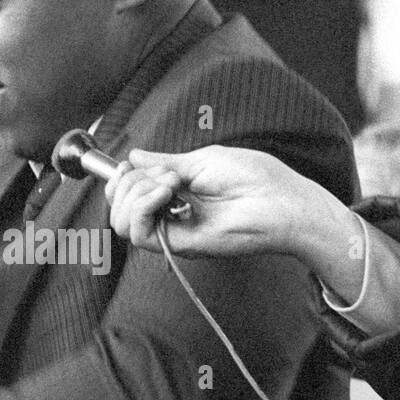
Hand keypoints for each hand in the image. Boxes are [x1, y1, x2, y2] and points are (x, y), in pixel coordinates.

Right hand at [105, 145, 319, 257]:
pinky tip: (167, 193)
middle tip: (167, 174)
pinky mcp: (179, 244)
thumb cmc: (256, 179)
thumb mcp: (202, 159)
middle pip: (117, 206)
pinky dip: (142, 206)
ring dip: (135, 193)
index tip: (134, 162)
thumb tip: (134, 156)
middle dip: (130, 180)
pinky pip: (138, 233)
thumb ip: (165, 162)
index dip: (121, 176)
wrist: (282, 203)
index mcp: (175, 194)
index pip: (126, 192)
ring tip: (170, 184)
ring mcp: (173, 231)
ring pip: (121, 222)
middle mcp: (170, 215)